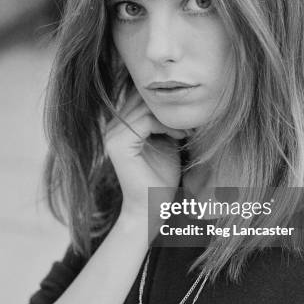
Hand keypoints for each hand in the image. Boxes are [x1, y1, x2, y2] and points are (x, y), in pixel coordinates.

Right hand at [104, 89, 187, 231]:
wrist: (153, 208)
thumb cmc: (162, 177)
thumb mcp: (165, 140)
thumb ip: (163, 119)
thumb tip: (179, 95)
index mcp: (120, 124)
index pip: (142, 95)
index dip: (167, 102)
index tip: (189, 118)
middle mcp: (112, 126)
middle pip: (142, 97)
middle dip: (170, 107)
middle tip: (191, 122)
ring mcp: (112, 135)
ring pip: (145, 107)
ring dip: (171, 117)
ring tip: (187, 132)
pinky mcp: (118, 144)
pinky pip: (145, 121)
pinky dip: (167, 125)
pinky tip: (180, 137)